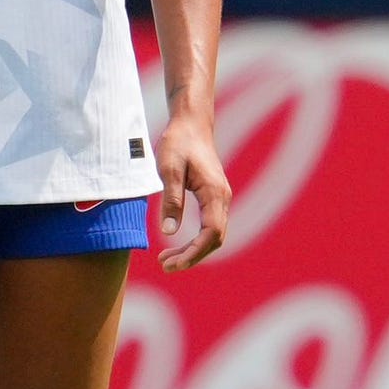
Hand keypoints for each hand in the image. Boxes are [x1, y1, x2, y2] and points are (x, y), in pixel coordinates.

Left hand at [154, 111, 230, 271]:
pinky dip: (195, 241)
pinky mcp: (214, 197)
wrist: (191, 123)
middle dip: (192, 256)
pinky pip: (210, 227)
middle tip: (165, 265)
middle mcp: (223, 198)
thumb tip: (169, 232)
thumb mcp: (168, 170)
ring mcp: (221, 198)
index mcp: (214, 192)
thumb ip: (171, 200)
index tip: (172, 264)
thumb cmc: (178, 142)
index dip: (193, 252)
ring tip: (167, 259)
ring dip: (193, 251)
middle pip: (215, 239)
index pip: (211, 233)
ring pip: (214, 235)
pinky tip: (177, 244)